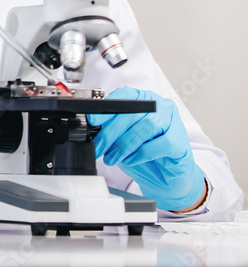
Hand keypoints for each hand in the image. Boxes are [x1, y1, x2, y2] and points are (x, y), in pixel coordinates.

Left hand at [88, 87, 205, 210]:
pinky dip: (141, 153)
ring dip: (124, 144)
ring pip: (145, 127)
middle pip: (131, 113)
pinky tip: (132, 159)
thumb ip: (111, 128)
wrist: (166, 176)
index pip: (123, 96)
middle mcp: (159, 106)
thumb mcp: (122, 137)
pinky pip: (159, 144)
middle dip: (110, 132)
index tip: (92, 120)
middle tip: (99, 147)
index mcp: (143, 99)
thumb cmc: (143, 152)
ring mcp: (172, 121)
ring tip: (113, 157)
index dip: (106, 108)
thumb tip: (92, 129)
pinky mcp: (180, 140)